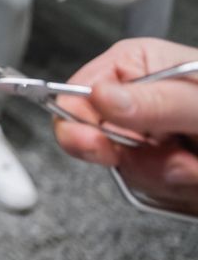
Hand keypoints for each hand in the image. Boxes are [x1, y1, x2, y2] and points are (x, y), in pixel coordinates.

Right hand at [55, 38, 197, 211]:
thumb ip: (158, 101)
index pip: (80, 89)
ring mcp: (152, 138)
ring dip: (167, 177)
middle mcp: (140, 101)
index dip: (78, 117)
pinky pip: (151, 190)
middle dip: (135, 155)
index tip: (91, 141)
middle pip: (96, 135)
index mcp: (139, 67)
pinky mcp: (166, 170)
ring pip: (126, 168)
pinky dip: (180, 192)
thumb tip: (102, 96)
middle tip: (170, 158)